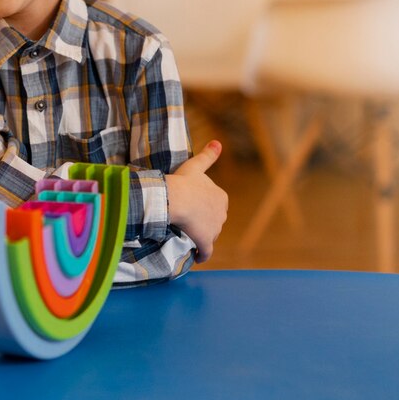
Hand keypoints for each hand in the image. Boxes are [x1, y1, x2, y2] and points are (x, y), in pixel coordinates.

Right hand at [165, 140, 228, 262]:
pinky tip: (197, 257)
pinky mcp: (206, 242)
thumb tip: (218, 142)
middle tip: (188, 221)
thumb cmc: (184, 182)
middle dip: (204, 222)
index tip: (193, 208)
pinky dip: (202, 255)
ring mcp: (215, 229)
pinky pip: (205, 252)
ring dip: (201, 237)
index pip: (215, 204)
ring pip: (209, 235)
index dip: (204, 206)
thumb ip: (208, 156)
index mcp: (221, 197)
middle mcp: (222, 214)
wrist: (176, 199)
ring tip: (188, 236)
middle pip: (214, 220)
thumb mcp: (195, 166)